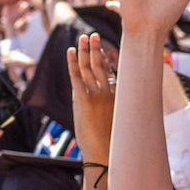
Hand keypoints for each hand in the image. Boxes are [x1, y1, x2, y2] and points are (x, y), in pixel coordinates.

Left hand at [69, 33, 114, 158]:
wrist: (105, 153)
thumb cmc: (113, 144)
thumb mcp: (118, 125)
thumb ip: (117, 113)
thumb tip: (116, 113)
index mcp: (118, 97)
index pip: (111, 73)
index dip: (105, 59)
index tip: (103, 48)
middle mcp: (109, 92)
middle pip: (101, 65)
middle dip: (96, 49)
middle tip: (93, 36)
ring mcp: (96, 95)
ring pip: (89, 67)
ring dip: (85, 50)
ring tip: (82, 38)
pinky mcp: (84, 99)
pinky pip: (77, 76)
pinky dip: (72, 62)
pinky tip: (70, 51)